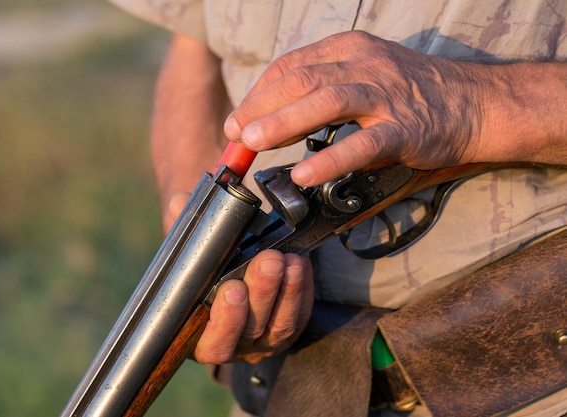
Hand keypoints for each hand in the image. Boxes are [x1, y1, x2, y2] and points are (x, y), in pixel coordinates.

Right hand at [168, 193, 314, 363]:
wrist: (228, 265)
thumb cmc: (203, 265)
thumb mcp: (189, 248)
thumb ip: (184, 228)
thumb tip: (179, 203)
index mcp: (201, 336)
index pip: (213, 344)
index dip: (225, 321)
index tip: (232, 288)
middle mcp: (236, 344)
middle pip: (252, 329)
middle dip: (262, 293)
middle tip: (269, 260)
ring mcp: (265, 339)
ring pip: (280, 324)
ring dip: (287, 290)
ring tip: (288, 259)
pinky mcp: (290, 327)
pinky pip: (301, 314)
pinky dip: (302, 289)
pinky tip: (300, 263)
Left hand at [223, 30, 493, 185]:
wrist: (475, 103)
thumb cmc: (414, 92)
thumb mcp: (367, 74)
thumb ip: (327, 89)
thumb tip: (278, 117)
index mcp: (350, 49)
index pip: (292, 65)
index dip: (259, 92)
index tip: (238, 116)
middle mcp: (365, 65)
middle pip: (301, 80)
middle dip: (261, 107)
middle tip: (235, 133)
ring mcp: (386, 95)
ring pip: (326, 102)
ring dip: (284, 123)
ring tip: (253, 143)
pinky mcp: (405, 129)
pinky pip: (362, 144)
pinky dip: (330, 159)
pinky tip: (305, 173)